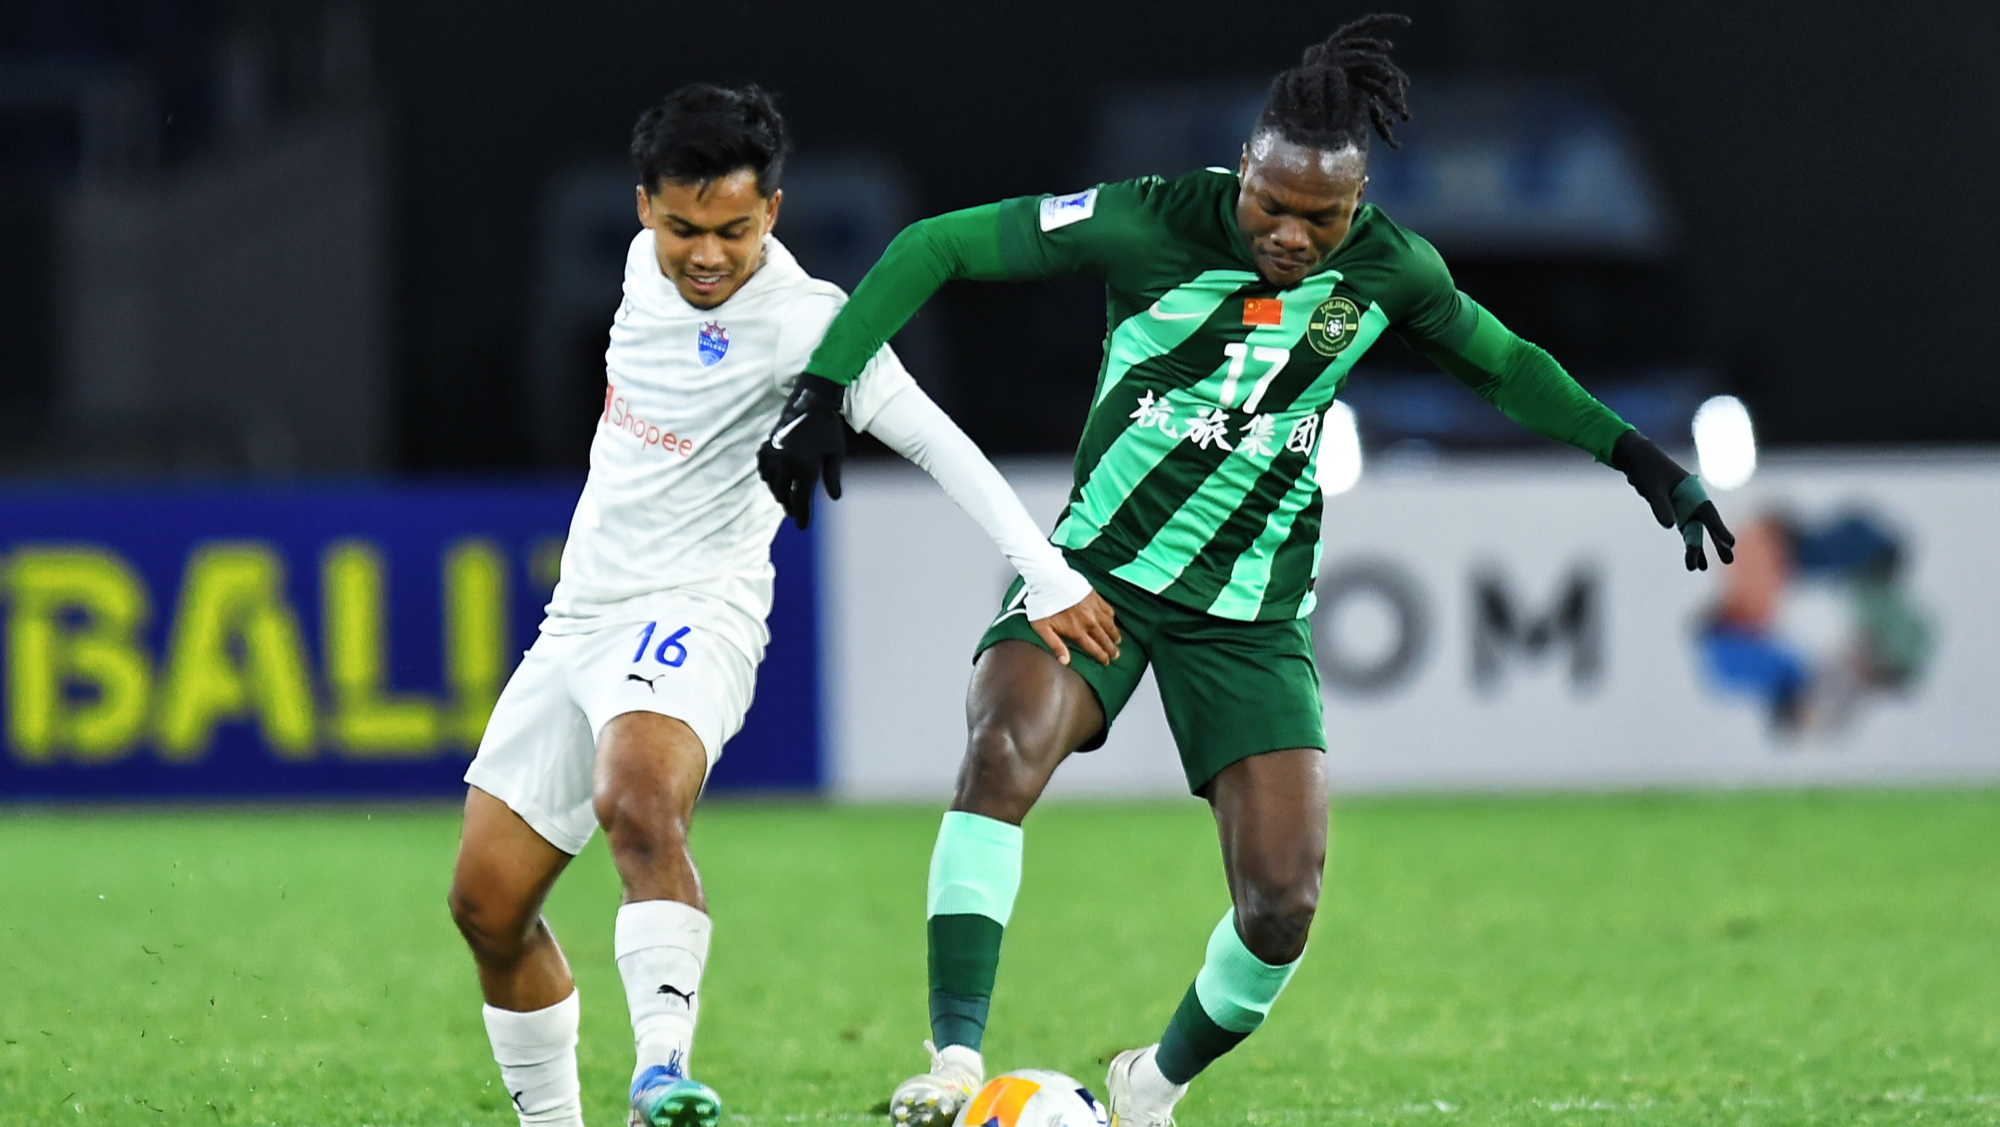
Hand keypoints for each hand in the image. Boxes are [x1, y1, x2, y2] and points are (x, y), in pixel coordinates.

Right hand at [757, 373, 845, 529]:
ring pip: (771, 483)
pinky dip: (767, 476)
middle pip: (783, 494)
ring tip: (785, 497)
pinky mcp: (768, 445)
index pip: (800, 500)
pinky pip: (763, 467)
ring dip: (778, 492)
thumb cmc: (829, 428)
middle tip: (795, 512)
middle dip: (789, 506)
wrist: (811, 403)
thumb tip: (835, 498)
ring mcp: (775, 454)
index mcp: (805, 467)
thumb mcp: (836, 453)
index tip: (802, 526)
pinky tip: (774, 479)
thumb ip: (833, 477)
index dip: (802, 515)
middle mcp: (786, 463)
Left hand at [1030, 590, 1120, 665]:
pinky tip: (1112, 620)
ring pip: (1109, 625)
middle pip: (1104, 638)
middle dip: (1111, 648)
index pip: (1094, 648)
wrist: (1049, 580)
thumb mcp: (1043, 628)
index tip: (1106, 662)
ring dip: (1114, 634)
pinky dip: (1112, 617)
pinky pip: (1108, 609)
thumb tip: (1065, 661)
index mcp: (1077, 631)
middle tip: (1116, 655)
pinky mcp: (1095, 597)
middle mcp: (1089, 622)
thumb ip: (1055, 645)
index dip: (1101, 657)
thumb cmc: (1043, 604)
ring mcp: (1094, 609)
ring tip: (1118, 640)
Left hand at [1611, 429, 1735, 570]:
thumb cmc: (1647, 469)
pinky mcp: (1675, 511)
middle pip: (1706, 525)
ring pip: (1695, 531)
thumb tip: (1670, 525)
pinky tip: (1694, 561)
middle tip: (1729, 560)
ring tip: (1699, 568)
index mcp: (1692, 491)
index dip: (1719, 529)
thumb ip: (1661, 506)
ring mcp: (1684, 507)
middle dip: (1716, 543)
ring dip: (1698, 548)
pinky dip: (1690, 544)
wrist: (1636, 459)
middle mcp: (1692, 501)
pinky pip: (1685, 531)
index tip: (1730, 543)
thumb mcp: (1652, 487)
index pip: (1708, 513)